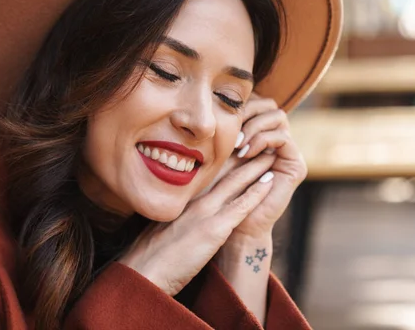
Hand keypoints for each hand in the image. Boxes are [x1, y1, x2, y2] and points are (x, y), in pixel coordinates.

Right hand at [118, 153, 276, 295]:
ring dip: (255, 167)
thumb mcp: (159, 231)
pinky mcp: (214, 229)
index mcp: (182, 201)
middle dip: (243, 157)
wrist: (144, 272)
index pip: (208, 176)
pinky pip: (242, 206)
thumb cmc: (149, 257)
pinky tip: (270, 180)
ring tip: (270, 154)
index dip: (224, 162)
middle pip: (224, 173)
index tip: (237, 151)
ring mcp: (205, 213)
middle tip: (259, 143)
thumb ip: (173, 221)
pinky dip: (257, 191)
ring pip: (236, 183)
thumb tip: (177, 224)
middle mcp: (194, 201)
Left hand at [228, 93, 306, 239]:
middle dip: (248, 110)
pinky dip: (263, 140)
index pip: (255, 101)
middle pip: (269, 104)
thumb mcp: (215, 154)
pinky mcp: (295, 165)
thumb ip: (219, 130)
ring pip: (278, 116)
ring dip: (254, 126)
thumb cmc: (219, 192)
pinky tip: (246, 152)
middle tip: (230, 126)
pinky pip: (283, 137)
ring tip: (237, 144)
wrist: (234, 225)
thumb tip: (210, 99)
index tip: (219, 115)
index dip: (240, 103)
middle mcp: (275, 140)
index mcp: (258, 134)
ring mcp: (287, 151)